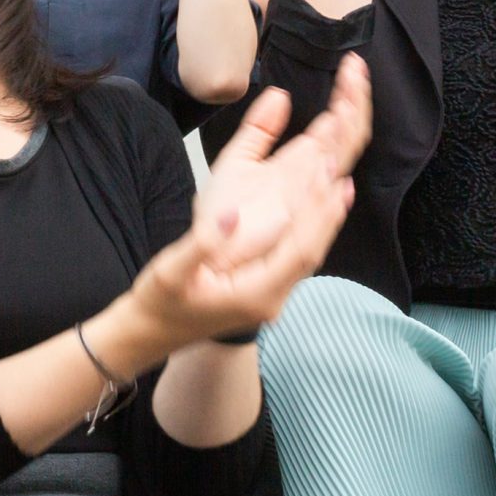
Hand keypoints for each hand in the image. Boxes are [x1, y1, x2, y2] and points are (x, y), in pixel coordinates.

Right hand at [128, 55, 369, 345]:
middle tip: (342, 162)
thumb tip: (231, 214)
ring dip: (325, 215)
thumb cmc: (159, 302)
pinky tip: (318, 209)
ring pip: (309, 250)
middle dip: (328, 206)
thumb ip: (201, 244)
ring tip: (342, 179)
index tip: (332, 178)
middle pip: (311, 247)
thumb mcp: (170, 272)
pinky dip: (312, 227)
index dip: (318, 214)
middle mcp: (272, 297)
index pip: (298, 249)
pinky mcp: (267, 288)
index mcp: (254, 293)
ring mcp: (272, 295)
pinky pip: (298, 255)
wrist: (152, 333)